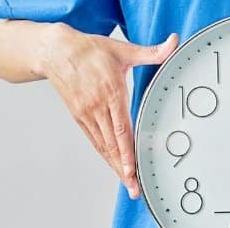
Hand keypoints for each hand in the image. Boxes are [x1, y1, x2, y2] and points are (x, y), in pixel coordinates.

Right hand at [42, 24, 178, 199]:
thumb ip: (151, 52)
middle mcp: (97, 106)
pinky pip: (94, 140)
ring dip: (114, 165)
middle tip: (134, 187)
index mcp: (110, 91)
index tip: (132, 169)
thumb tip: (174, 42)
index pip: (121, 127)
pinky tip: (113, 164)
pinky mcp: (78, 116)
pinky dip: (104, 154)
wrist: (56, 51)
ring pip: (102, 145)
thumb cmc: (90, 50)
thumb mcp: (122, 49)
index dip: (126, 151)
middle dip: (123, 168)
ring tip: (128, 182)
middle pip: (112, 144)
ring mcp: (86, 113)